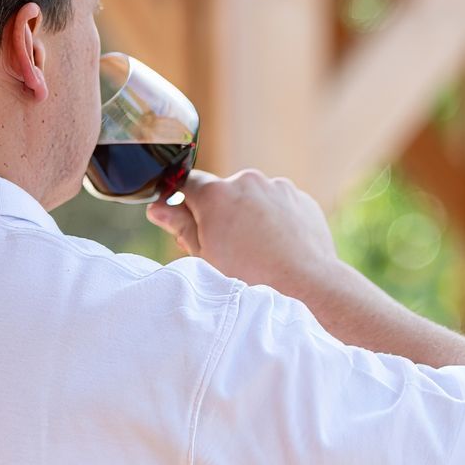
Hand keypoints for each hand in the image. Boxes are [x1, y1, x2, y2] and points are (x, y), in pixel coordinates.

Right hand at [146, 169, 341, 291]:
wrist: (306, 284)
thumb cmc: (251, 276)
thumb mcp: (205, 256)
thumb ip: (181, 226)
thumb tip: (158, 208)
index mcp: (216, 194)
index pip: (187, 184)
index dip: (183, 203)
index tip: (186, 222)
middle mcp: (246, 180)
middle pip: (222, 192)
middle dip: (220, 213)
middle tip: (225, 247)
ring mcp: (277, 187)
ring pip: (253, 197)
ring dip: (249, 215)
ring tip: (257, 250)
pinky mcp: (300, 198)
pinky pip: (279, 204)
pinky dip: (275, 219)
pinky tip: (278, 246)